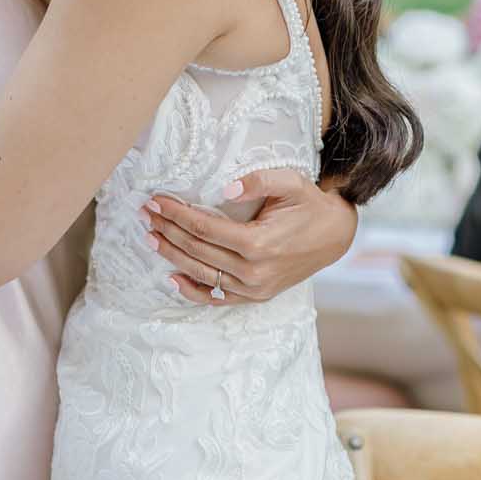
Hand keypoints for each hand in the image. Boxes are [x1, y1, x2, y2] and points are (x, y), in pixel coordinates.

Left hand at [144, 169, 358, 305]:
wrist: (334, 235)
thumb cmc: (309, 205)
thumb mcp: (290, 182)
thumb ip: (257, 181)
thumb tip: (223, 190)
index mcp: (259, 244)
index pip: (204, 228)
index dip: (176, 214)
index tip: (156, 201)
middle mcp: (253, 272)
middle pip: (197, 250)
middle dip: (167, 230)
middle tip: (146, 214)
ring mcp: (254, 289)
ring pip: (201, 274)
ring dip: (172, 255)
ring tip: (151, 237)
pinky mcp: (256, 296)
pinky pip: (217, 298)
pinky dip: (192, 290)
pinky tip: (171, 277)